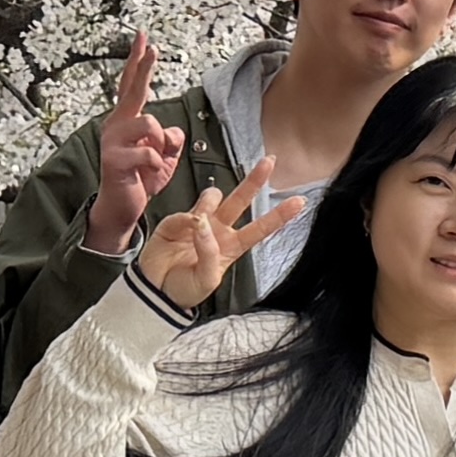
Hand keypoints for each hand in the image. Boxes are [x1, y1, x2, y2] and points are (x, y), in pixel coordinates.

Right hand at [81, 35, 187, 256]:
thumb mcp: (164, 156)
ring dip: (161, 144)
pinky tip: (146, 176)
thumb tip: (173, 130)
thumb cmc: (141, 178)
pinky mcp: (113, 160)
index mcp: (127, 120)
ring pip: (150, 124)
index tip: (143, 37)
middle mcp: (116, 125)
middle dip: (143, 66)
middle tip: (152, 46)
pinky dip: (156, 166)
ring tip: (154, 161)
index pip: (132, 85)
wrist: (123, 207)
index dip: (138, 62)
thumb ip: (171, 138)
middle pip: (133, 90)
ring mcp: (112, 141)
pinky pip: (150, 154)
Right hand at [135, 174, 304, 308]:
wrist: (156, 293)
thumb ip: (210, 254)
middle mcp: (217, 231)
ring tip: (201, 222)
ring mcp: (197, 224)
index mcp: (231, 246)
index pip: (260, 228)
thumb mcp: (207, 281)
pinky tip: (188, 228)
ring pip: (213, 198)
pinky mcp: (176, 223)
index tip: (299, 202)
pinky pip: (187, 213)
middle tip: (268, 163)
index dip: (279, 215)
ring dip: (211, 203)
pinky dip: (187, 219)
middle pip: (241, 201)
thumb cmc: (184, 290)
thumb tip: (203, 224)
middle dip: (255, 181)